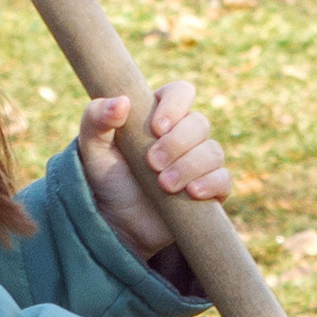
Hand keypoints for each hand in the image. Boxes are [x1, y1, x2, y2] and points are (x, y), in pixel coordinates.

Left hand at [76, 82, 228, 260]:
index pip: (181, 92)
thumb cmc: (106, 179)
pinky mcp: (211, 189)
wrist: (118, 223)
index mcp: (159, 114)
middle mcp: (184, 134)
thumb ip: (96, 119)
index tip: (156, 128)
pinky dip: (210, 184)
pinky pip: (223, 179)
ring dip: (189, 166)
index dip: (175, 105)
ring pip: (212, 152)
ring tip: (164, 185)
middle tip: (152, 164)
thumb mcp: (93, 148)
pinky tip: (191, 193)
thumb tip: (122, 102)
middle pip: (199, 123)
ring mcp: (200, 161)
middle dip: (177, 144)